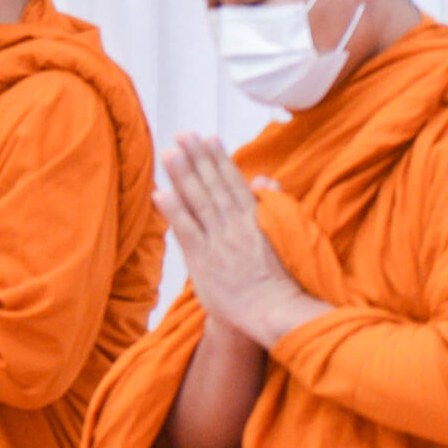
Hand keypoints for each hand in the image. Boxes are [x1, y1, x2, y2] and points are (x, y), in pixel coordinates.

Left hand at [155, 133, 326, 348]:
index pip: (233, 182)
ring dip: (182, 175)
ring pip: (198, 201)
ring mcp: (219, 241)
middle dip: (196, 158)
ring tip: (169, 152)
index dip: (218, 159)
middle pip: (213, 185)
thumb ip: (273, 205)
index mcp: (256, 218)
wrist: (275, 312)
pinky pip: (187, 230)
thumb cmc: (284, 279)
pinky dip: (174, 210)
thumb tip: (265, 178)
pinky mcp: (205, 259)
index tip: (207, 138)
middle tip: (182, 135)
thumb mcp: (286, 236)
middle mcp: (236, 224)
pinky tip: (160, 192)